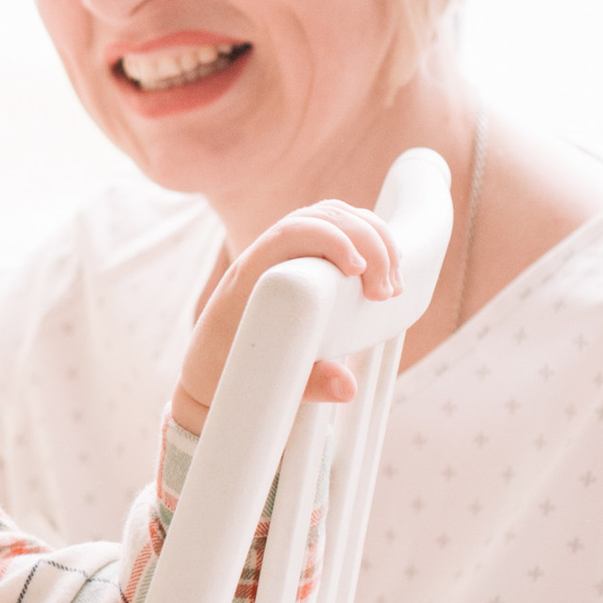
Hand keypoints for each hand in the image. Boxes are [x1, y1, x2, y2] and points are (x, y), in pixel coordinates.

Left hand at [171, 198, 397, 433]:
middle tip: (386, 292)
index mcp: (249, 276)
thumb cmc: (228, 375)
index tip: (358, 271)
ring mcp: (287, 254)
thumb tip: (345, 385)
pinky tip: (388, 272)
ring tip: (393, 284)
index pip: (289, 233)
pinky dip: (370, 243)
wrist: (209, 371)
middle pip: (321, 217)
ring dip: (374, 240)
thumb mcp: (261, 384)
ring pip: (334, 218)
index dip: (328, 239)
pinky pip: (340, 231)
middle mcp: (267, 256)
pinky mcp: (305, 261)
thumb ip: (306, 385)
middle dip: (366, 242)